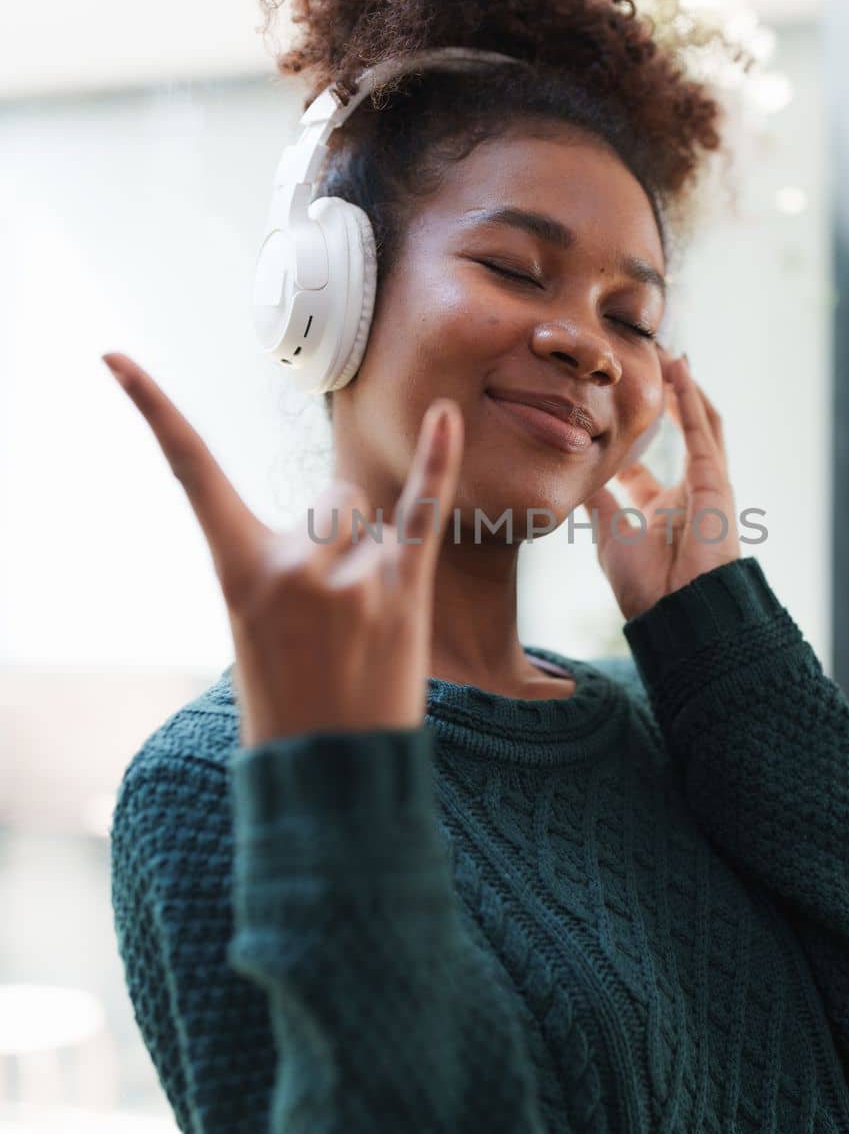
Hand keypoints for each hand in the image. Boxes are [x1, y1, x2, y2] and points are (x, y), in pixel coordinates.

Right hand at [102, 352, 462, 746]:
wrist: (331, 778)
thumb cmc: (292, 698)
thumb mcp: (256, 625)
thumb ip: (288, 561)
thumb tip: (339, 513)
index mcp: (238, 570)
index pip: (189, 471)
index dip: (152, 409)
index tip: (115, 355)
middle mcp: (290, 564)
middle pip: (329, 500)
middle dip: (338, 543)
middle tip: (334, 624)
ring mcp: (348, 577)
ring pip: (367, 517)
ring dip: (375, 554)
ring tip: (367, 627)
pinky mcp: (402, 591)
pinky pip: (424, 512)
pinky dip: (438, 462)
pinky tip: (447, 416)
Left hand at [581, 351, 740, 621]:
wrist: (677, 611)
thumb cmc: (645, 585)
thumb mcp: (609, 532)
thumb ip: (598, 500)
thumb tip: (576, 474)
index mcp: (658, 510)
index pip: (641, 464)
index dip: (626, 436)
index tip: (605, 408)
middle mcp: (686, 493)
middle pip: (678, 433)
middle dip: (663, 399)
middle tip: (644, 364)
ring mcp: (705, 484)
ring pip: (699, 423)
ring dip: (684, 388)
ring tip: (667, 354)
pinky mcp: (716, 480)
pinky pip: (706, 430)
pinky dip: (692, 399)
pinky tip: (679, 370)